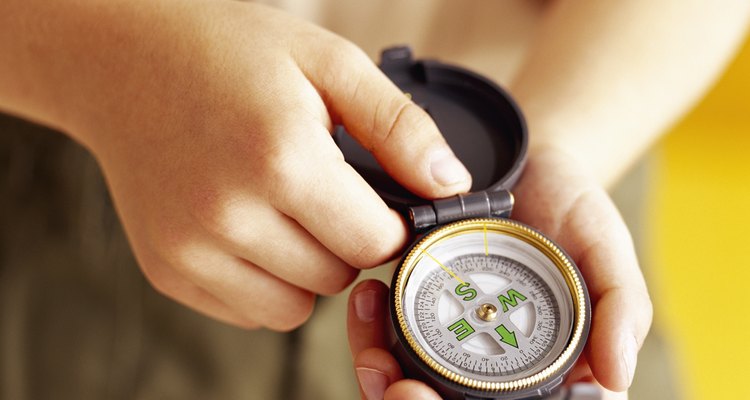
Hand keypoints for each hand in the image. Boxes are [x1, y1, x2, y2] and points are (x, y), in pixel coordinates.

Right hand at [62, 1, 471, 329]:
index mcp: (280, 158)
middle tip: (321, 189)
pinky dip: (264, 282)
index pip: (377, 242)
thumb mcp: (328, 63)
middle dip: (347, 241)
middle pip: (339, 276)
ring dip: (307, 269)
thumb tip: (450, 185)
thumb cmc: (227, 53)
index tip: (378, 199)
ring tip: (285, 209)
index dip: (391, 223)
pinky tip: (250, 227)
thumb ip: (398, 126)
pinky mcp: (166, 269)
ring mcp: (190, 248)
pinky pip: (248, 312)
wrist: (122, 61)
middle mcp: (228, 214)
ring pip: (296, 308)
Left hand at [347, 145, 651, 397]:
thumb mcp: (606, 249)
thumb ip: (621, 306)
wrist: (524, 164)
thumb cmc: (572, 209)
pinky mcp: (418, 311)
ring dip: (378, 379)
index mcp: (543, 371)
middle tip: (394, 385)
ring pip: (405, 385)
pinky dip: (367, 332)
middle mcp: (493, 364)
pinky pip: (384, 338)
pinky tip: (366, 302)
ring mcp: (451, 340)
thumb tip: (614, 375)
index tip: (421, 396)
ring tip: (372, 351)